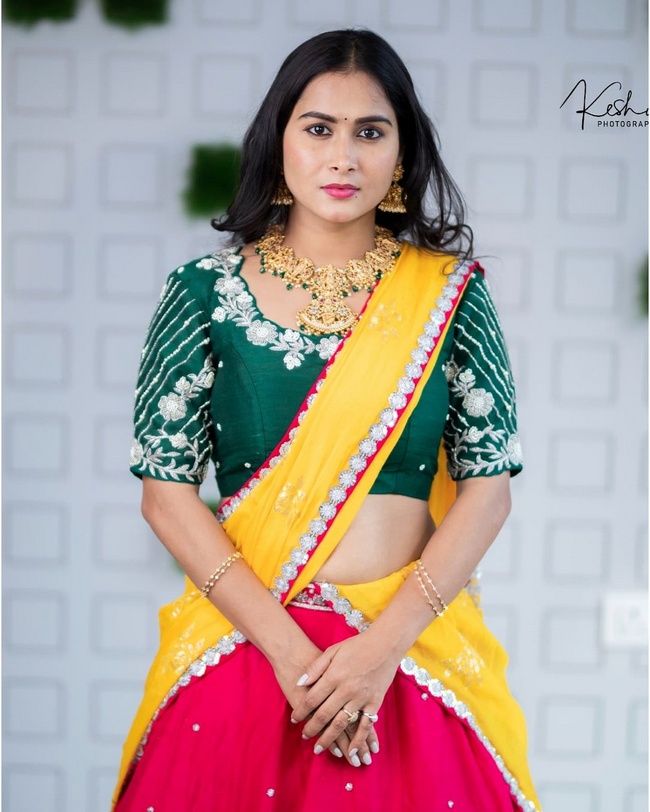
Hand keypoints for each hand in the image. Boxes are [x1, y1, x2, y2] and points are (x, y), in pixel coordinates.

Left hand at [290, 629, 400, 764]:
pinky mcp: (375, 703)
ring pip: (341, 723)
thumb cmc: (357, 645)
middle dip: (312, 728)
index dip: (301, 711)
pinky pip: (365, 725)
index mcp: (334, 675)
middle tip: (305, 736)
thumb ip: (316, 667)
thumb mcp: (333, 650)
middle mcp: (346, 689)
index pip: (312, 699)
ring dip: (329, 738)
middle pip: (324, 714)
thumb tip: (300, 683)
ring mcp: (361, 697)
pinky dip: (358, 739)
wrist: (385, 644)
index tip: (295, 720)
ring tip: (319, 748)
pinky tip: (350, 750)